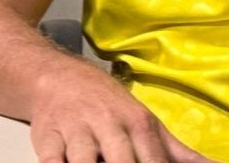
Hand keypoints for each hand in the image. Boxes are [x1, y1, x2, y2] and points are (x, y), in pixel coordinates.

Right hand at [30, 64, 213, 162]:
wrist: (55, 75)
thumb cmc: (106, 105)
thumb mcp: (146, 122)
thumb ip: (181, 153)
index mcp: (137, 123)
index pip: (154, 159)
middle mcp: (107, 124)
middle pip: (122, 160)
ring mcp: (76, 130)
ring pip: (83, 159)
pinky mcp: (47, 138)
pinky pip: (50, 159)